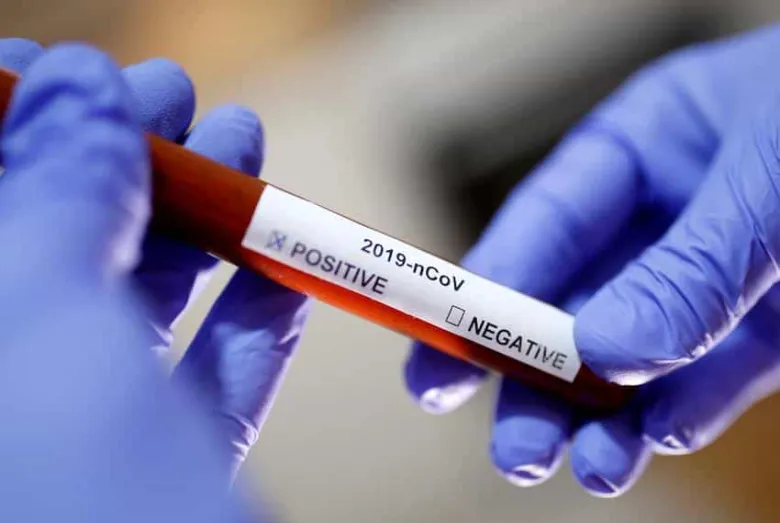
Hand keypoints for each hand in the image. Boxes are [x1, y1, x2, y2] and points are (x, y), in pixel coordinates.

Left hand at [0, 41, 306, 520]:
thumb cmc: (76, 522)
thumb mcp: (42, 337)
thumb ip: (49, 198)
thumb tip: (74, 86)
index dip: (4, 125)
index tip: (73, 70)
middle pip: (41, 251)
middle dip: (119, 161)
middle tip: (180, 96)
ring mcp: (71, 458)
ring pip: (129, 314)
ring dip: (198, 227)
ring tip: (248, 151)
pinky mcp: (158, 489)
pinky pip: (200, 383)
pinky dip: (248, 317)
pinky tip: (285, 264)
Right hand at [405, 23, 779, 495]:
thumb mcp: (773, 174)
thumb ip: (691, 265)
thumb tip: (606, 351)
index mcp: (644, 146)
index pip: (540, 224)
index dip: (484, 290)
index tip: (440, 355)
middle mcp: (666, 215)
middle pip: (572, 302)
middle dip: (534, 377)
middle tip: (508, 445)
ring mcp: (716, 276)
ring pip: (634, 355)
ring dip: (601, 417)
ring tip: (576, 469)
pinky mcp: (770, 329)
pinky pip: (710, 379)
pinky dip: (678, 415)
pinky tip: (650, 443)